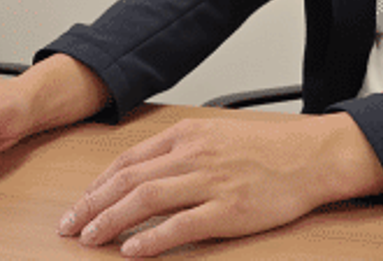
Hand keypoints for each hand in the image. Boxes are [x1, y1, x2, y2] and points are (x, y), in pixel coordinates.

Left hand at [57, 113, 382, 256]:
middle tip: (69, 225)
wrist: (313, 155)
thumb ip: (181, 150)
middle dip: (92, 204)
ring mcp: (210, 182)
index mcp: (187, 135)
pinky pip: (181, 226)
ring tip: (89, 238)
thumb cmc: (268, 148)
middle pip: (128, 180)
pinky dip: (152, 239)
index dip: (98, 184)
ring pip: (146, 200)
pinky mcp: (229, 210)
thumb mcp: (217, 134)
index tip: (80, 202)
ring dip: (111, 220)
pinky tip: (132, 251)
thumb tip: (144, 171)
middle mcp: (193, 155)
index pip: (128, 160)